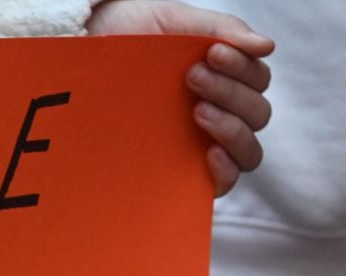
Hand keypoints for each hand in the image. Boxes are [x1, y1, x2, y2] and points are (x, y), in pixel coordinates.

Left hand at [85, 1, 273, 195]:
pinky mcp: (182, 175)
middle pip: (257, 114)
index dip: (244, 68)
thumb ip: (219, 29)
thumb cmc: (126, 38)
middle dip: (232, 92)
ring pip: (248, 150)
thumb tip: (267, 47)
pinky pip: (224, 183)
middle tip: (192, 76)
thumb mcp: (170, 22)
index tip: (212, 53)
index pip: (257, 81)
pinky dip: (226, 170)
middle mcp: (218, 114)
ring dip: (232, 128)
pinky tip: (210, 154)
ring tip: (197, 111)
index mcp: (222, 78)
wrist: (79, 62)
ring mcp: (201, 146)